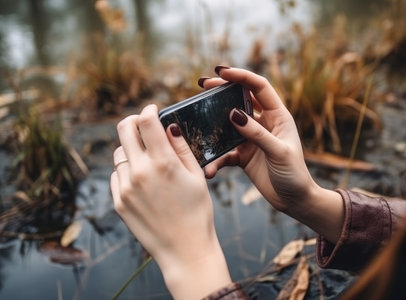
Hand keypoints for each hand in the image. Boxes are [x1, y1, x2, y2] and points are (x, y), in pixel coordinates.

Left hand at [110, 104, 229, 298]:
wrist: (185, 250)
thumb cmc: (197, 212)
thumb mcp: (196, 176)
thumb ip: (181, 147)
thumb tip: (168, 126)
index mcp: (163, 163)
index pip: (146, 121)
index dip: (149, 109)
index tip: (153, 109)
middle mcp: (140, 172)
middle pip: (124, 129)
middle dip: (134, 121)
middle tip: (143, 124)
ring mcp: (125, 188)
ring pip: (119, 153)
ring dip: (131, 149)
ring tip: (147, 159)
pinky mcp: (118, 202)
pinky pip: (116, 175)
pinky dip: (126, 170)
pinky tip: (142, 180)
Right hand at [203, 67, 343, 242]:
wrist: (294, 201)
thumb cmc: (294, 174)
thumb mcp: (278, 152)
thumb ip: (257, 134)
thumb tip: (232, 113)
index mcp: (277, 116)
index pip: (259, 87)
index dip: (241, 76)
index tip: (221, 71)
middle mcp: (263, 123)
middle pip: (239, 99)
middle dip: (221, 90)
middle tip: (202, 84)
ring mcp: (251, 138)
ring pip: (228, 123)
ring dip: (213, 121)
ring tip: (196, 117)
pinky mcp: (243, 155)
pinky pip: (225, 151)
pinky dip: (215, 157)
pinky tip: (209, 166)